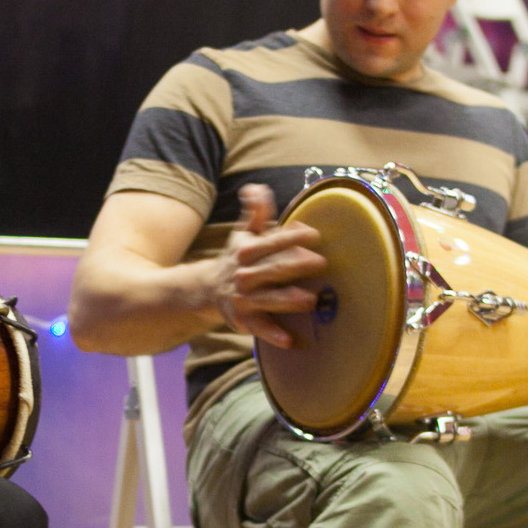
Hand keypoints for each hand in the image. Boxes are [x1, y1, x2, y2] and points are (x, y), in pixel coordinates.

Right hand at [211, 183, 324, 349]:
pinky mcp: (243, 320)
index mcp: (246, 251)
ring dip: (288, 300)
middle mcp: (243, 274)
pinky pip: (259, 328)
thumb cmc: (237, 257)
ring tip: (311, 300)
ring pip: (267, 299)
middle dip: (294, 265)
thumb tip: (255, 188)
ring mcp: (243, 298)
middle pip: (272, 269)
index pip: (271, 242)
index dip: (291, 237)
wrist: (207, 289)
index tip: (313, 234)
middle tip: (320, 263)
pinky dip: (273, 334)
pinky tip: (290, 340)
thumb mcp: (244, 233)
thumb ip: (256, 212)